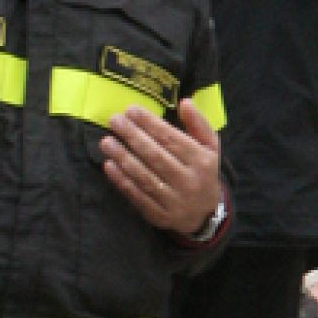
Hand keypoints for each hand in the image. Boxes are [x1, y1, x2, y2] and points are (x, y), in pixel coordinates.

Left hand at [100, 99, 221, 235]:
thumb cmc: (203, 172)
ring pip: (144, 176)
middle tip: (114, 120)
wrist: (205, 214)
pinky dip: (121, 181)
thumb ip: (198, 123)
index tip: (131, 110)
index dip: (150, 123)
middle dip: (133, 136)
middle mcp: (188, 181)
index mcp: (202, 161)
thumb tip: (185, 102)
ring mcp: (173, 201)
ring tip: (106, 142)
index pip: (172, 139)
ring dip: (123, 158)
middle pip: (156, 156)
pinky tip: (109, 166)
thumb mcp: (210, 146)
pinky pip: (137, 196)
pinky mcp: (159, 215)